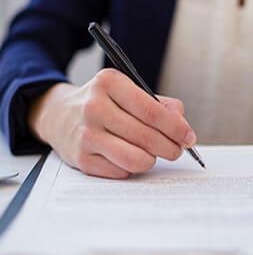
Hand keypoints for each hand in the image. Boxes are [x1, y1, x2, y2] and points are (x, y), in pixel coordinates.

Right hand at [28, 69, 196, 177]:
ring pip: (135, 159)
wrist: (60, 116)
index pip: (151, 111)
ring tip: (154, 154)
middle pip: (146, 137)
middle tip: (177, 150)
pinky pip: (121, 171)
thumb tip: (183, 127)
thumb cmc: (105, 104)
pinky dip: (132, 167)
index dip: (176, 128)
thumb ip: (161, 105)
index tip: (189, 137)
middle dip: (170, 147)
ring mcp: (86, 135)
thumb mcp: (129, 91)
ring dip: (152, 160)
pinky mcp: (81, 159)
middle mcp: (94, 107)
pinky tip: (129, 157)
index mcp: (109, 83)